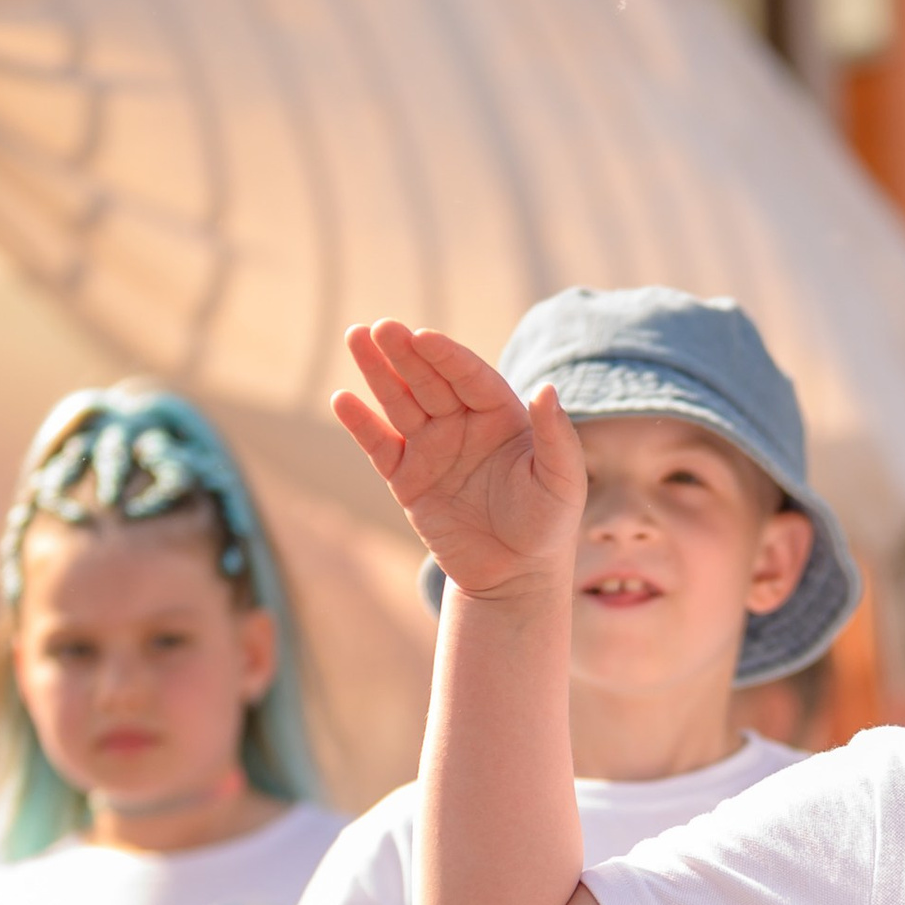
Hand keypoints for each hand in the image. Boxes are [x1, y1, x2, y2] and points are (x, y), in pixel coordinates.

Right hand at [334, 323, 584, 602]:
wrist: (514, 578)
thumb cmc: (546, 526)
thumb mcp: (561, 482)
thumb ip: (556, 435)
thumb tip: (546, 388)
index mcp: (500, 415)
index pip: (469, 376)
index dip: (446, 356)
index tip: (423, 337)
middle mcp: (463, 424)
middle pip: (429, 380)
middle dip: (406, 353)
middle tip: (381, 327)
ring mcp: (432, 448)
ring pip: (400, 402)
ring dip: (378, 371)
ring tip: (356, 337)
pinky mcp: (407, 479)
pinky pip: (380, 445)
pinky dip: (361, 424)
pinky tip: (342, 400)